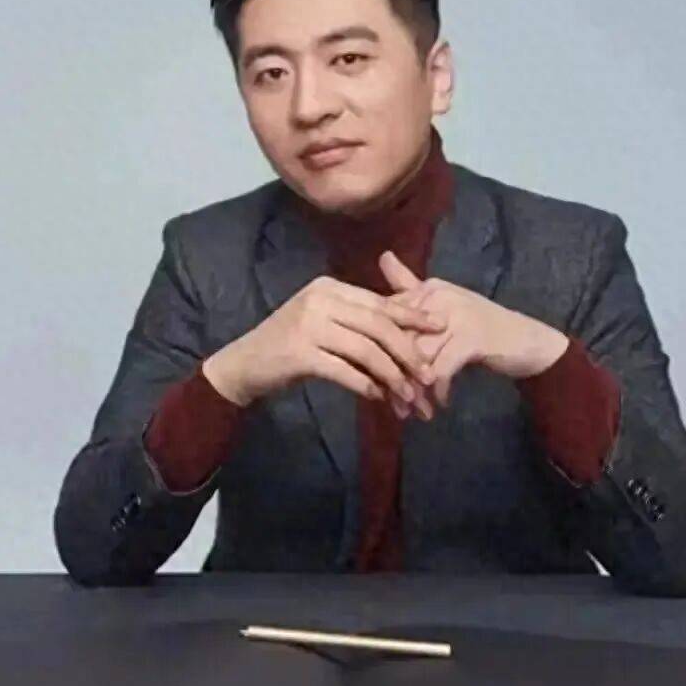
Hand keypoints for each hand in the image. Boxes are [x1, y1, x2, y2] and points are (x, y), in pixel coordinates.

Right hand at [218, 275, 447, 410]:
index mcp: (330, 287)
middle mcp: (320, 300)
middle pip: (377, 325)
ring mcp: (308, 325)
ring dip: (391, 374)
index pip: (379, 302)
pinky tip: (378, 397)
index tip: (440, 327)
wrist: (245, 363)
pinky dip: (364, 385)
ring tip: (408, 394)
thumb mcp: (323, 322)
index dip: (412, 315)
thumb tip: (404, 329)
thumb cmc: (290, 345)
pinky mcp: (299, 353)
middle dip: (408, 350)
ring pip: (364, 349)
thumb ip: (356, 321)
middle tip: (429, 373)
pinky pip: (343, 370)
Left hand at [378, 251, 570, 408]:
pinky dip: (438, 390)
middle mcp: (439, 297)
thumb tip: (383, 255)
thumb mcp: (442, 305)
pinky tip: (439, 404)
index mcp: (427, 288)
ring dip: (413, 390)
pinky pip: (442, 369)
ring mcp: (456, 316)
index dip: (378, 352)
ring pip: (418, 358)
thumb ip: (410, 285)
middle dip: (394, 377)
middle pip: (401, 341)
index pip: (388, 320)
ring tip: (411, 411)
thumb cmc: (480, 325)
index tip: (376, 380)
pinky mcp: (471, 337)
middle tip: (393, 404)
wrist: (527, 340)